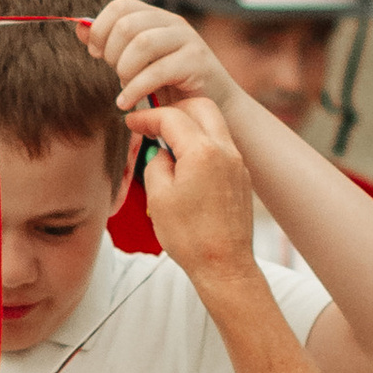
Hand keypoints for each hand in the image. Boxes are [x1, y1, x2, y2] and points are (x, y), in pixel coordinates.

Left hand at [86, 0, 241, 128]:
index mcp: (156, 18)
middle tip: (115, 74)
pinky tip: (126, 103)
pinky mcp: (197, 62)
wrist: (212, 109)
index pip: (120, 6)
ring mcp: (187, 40)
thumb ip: (111, 46)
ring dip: (124, 69)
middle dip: (112, 52)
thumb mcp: (136, 64)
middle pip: (128, 24)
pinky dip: (135, 89)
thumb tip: (79, 28)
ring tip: (124, 89)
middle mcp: (173, 23)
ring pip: (142, 43)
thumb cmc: (170, 87)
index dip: (100, 28)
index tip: (95, 53)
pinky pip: (157, 70)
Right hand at [138, 94, 261, 280]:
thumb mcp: (159, 198)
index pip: (172, 117)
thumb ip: (156, 163)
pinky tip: (186, 162)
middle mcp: (225, 151)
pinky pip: (221, 145)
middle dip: (175, 109)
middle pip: (201, 106)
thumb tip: (161, 152)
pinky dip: (202, 142)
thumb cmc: (190, 237)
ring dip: (190, 125)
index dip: (147, 117)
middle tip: (153, 123)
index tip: (131, 123)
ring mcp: (237, 163)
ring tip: (167, 143)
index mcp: (202, 152)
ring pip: (214, 124)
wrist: (225, 265)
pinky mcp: (241, 176)